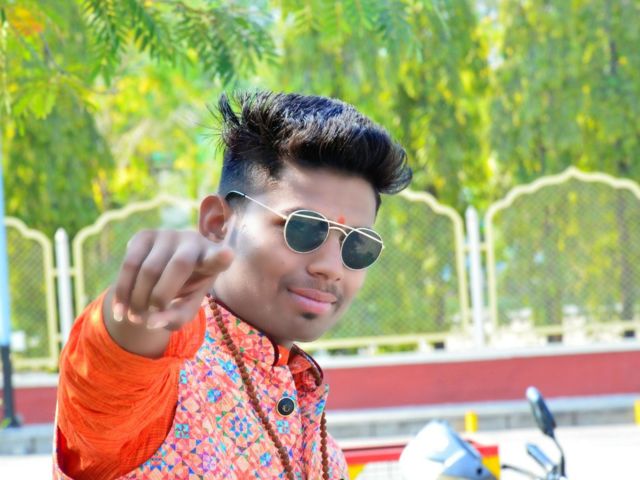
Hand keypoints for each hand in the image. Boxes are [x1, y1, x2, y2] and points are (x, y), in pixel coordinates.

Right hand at [112, 229, 233, 330]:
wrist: (163, 272)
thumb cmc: (184, 291)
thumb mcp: (186, 308)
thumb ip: (176, 318)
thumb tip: (151, 322)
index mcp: (212, 258)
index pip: (218, 256)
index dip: (221, 256)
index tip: (227, 254)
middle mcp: (193, 240)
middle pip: (179, 266)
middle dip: (160, 296)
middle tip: (147, 318)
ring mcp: (169, 234)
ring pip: (149, 268)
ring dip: (138, 299)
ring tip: (135, 318)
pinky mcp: (145, 235)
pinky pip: (130, 264)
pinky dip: (122, 291)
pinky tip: (120, 312)